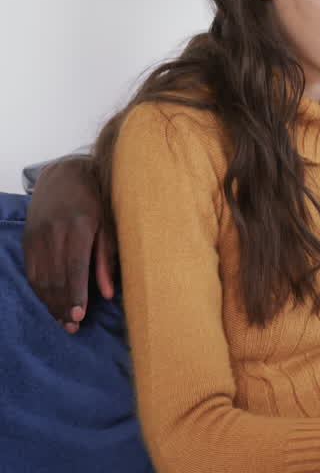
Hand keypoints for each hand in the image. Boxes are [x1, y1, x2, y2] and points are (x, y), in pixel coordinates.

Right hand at [22, 156, 115, 331]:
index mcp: (78, 227)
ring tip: (63, 321)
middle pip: (55, 277)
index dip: (76, 294)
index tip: (79, 317)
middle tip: (72, 328)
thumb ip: (107, 259)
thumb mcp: (109, 225)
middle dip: (63, 305)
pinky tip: (50, 303)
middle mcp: (53, 233)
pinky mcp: (27, 239)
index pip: (74, 268)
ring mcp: (36, 236)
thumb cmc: (96, 200)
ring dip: (50, 302)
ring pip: (40, 277)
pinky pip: (31, 271)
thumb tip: (109, 293)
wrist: (65, 175)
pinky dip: (40, 290)